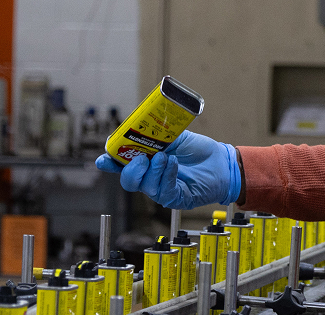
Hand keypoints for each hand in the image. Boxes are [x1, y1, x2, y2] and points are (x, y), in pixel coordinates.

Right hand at [95, 131, 241, 209]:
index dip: (109, 163)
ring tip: (165, 157)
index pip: (121, 165)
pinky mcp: (176, 198)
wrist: (221, 161)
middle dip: (131, 170)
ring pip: (145, 187)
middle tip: (142, 158)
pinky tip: (174, 165)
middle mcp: (150, 177)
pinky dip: (167, 176)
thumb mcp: (174, 136)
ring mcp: (161, 190)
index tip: (103, 159)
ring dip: (153, 171)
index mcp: (145, 161)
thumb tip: (141, 125)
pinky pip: (164, 192)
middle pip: (128, 181)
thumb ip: (157, 134)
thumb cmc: (197, 150)